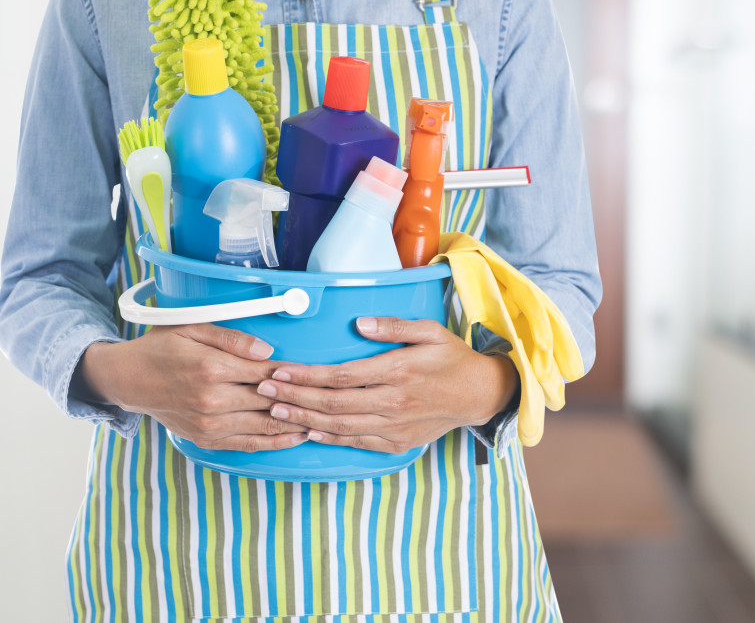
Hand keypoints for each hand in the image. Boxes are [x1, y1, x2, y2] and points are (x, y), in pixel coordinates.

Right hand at [80, 324, 307, 451]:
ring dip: (297, 423)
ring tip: (325, 417)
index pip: (268, 372)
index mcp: (211, 368)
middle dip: (303, 399)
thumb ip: (233, 339)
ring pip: (265, 426)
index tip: (318, 373)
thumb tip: (268, 352)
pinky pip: (250, 444)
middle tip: (332, 396)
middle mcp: (212, 400)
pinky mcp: (207, 440)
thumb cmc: (162, 348)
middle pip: (271, 401)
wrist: (129, 379)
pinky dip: (277, 442)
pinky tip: (299, 436)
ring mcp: (210, 425)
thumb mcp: (194, 328)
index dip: (296, 374)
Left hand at [257, 317, 518, 452]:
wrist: (479, 394)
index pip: (342, 375)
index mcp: (399, 371)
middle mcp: (394, 401)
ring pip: (340, 426)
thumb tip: (359, 324)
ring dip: (304, 419)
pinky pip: (358, 441)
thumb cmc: (453, 358)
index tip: (280, 370)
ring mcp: (395, 425)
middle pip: (333, 403)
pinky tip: (309, 430)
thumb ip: (394, 326)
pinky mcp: (398, 442)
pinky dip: (331, 438)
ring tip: (276, 410)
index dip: (307, 375)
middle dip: (294, 397)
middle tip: (264, 390)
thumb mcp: (430, 331)